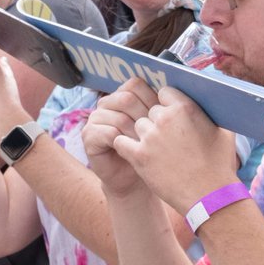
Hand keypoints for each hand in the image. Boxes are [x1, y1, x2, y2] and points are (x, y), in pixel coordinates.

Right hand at [83, 79, 158, 198]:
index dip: (151, 99)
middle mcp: (106, 104)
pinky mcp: (88, 135)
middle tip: (155, 135)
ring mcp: (95, 118)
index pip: (135, 84)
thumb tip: (174, 93)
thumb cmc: (150, 151)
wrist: (133, 180)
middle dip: (145, 118)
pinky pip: (109, 133)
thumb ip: (160, 107)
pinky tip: (133, 151)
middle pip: (126, 98)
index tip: (163, 117)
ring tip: (146, 146)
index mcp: (122, 96)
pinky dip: (125, 144)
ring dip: (137, 134)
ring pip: (119, 117)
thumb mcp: (158, 126)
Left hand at [111, 86, 237, 212]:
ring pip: (137, 126)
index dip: (166, 103)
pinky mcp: (138, 155)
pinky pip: (121, 141)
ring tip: (158, 151)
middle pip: (149, 111)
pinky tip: (138, 153)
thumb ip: (211, 112)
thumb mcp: (223, 132)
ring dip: (144, 136)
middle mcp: (165, 119)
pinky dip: (127, 147)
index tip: (169, 114)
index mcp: (185, 108)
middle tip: (166, 138)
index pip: (163, 92)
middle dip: (157, 122)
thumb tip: (210, 99)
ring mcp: (150, 137)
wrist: (209, 196)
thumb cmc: (219, 165)